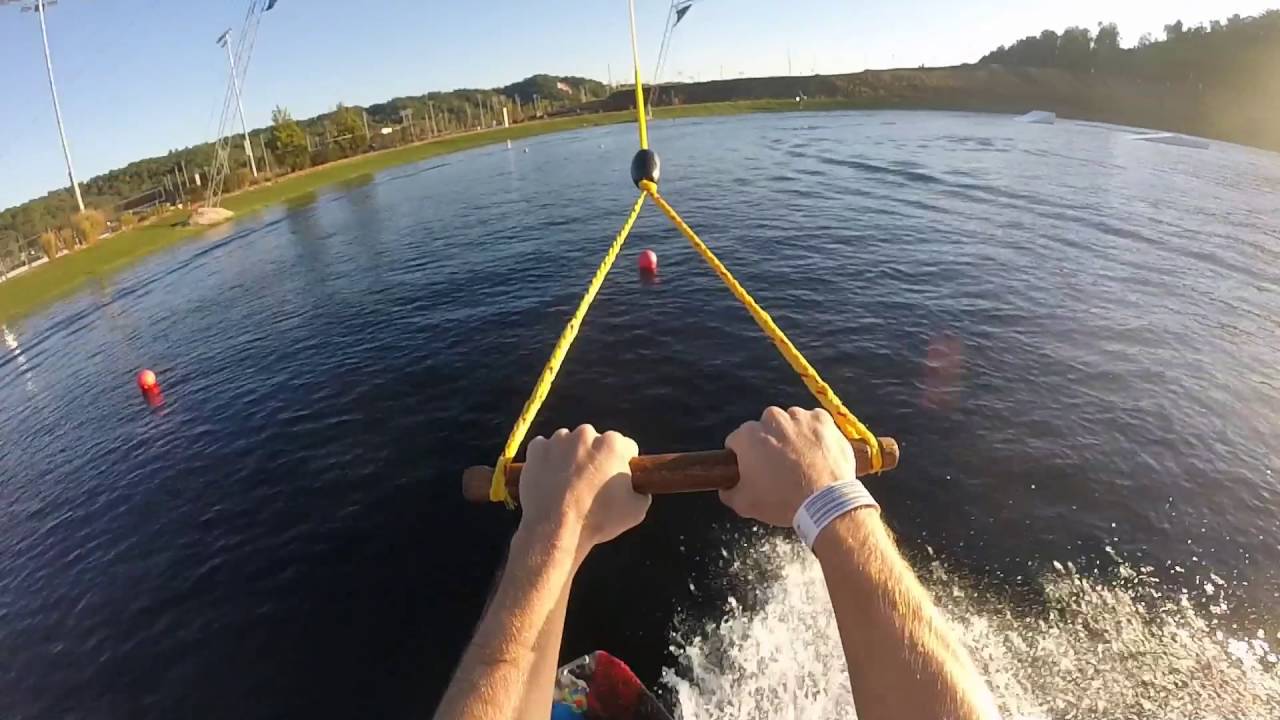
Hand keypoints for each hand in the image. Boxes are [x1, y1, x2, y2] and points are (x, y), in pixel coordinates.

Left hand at [518, 425, 649, 550]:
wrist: (556, 529)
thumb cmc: (598, 520)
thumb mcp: (636, 510)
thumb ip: (642, 492)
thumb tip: (638, 489)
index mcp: (613, 443)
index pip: (626, 447)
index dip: (624, 463)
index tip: (616, 479)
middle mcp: (586, 434)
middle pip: (596, 442)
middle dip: (596, 458)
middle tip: (591, 485)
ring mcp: (558, 440)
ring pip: (569, 444)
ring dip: (570, 458)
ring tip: (568, 485)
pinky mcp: (537, 449)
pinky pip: (545, 449)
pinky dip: (548, 461)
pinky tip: (550, 481)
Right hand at [720, 407, 858, 526]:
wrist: (826, 503)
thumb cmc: (782, 501)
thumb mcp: (744, 504)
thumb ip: (728, 491)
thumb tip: (725, 486)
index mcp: (748, 435)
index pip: (737, 441)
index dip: (743, 456)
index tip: (753, 469)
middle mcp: (772, 418)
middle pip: (764, 428)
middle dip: (768, 443)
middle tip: (779, 467)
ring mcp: (800, 416)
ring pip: (790, 423)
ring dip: (792, 436)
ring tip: (801, 461)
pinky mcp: (823, 420)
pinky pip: (813, 423)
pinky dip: (814, 434)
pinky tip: (817, 454)